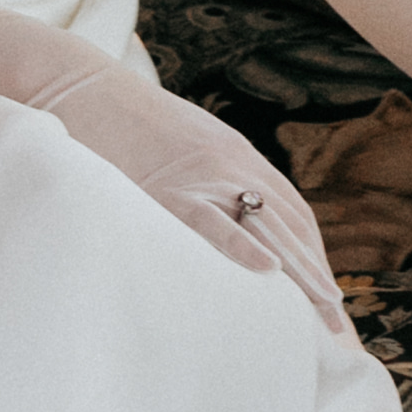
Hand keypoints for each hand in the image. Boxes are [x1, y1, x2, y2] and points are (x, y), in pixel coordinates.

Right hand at [49, 77, 352, 338]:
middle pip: (290, 227)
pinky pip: (211, 220)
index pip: (291, 214)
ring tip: (325, 318)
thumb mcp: (175, 148)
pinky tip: (268, 272)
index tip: (327, 303)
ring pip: (266, 226)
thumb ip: (202, 181)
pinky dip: (242, 244)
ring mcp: (203, 173)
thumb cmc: (112, 121)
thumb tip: (213, 228)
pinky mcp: (166, 185)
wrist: (73, 82)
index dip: (313, 258)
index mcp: (235, 156)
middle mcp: (232, 163)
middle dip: (317, 280)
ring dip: (300, 274)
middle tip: (339, 328)